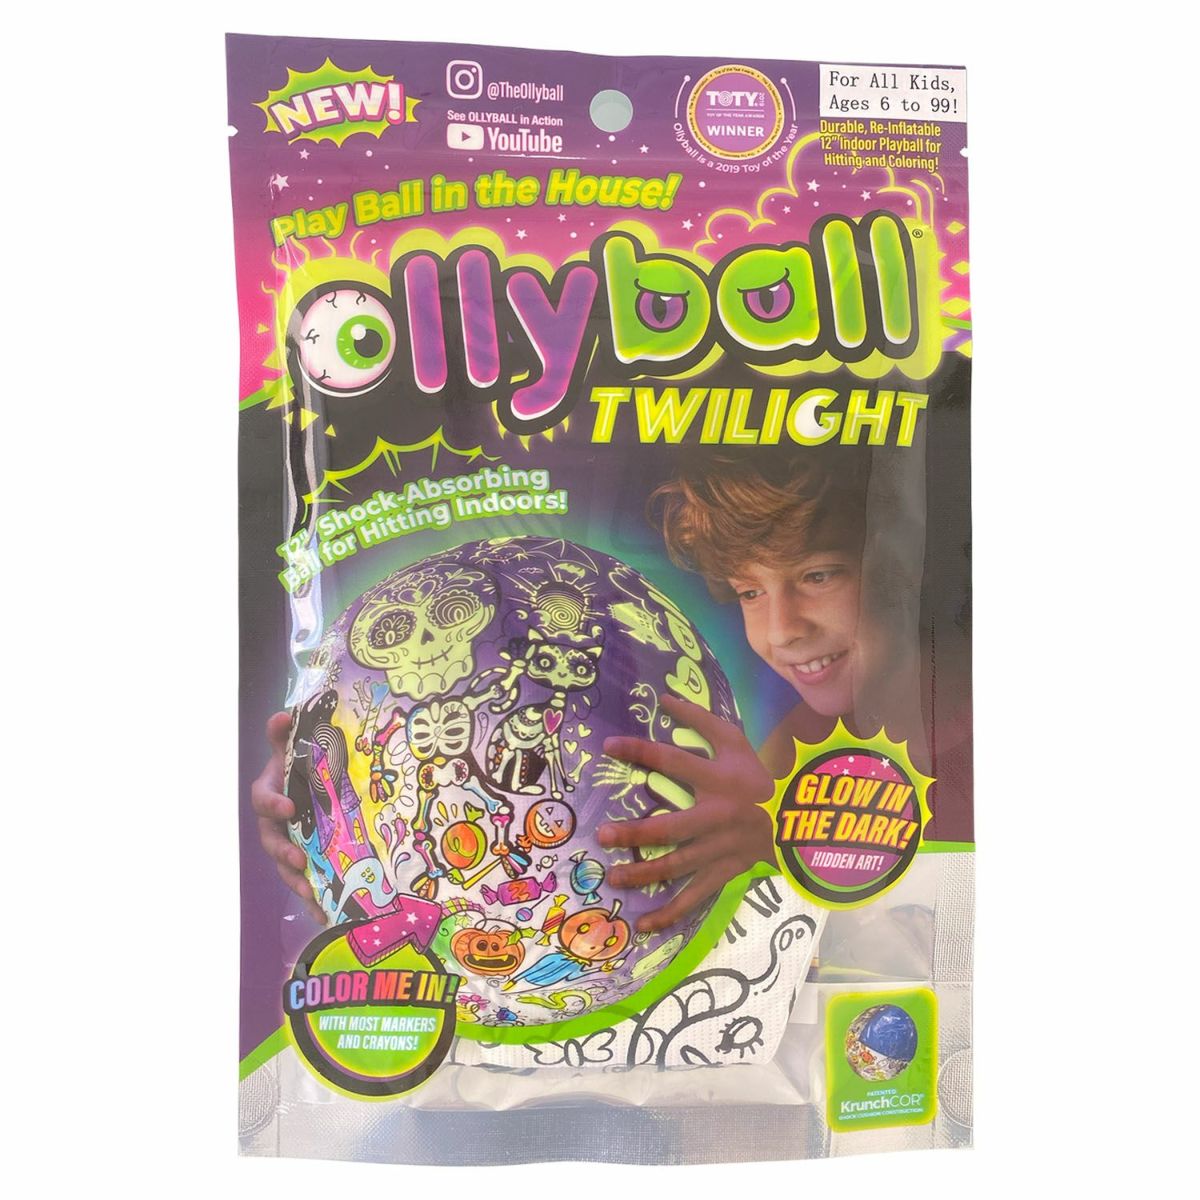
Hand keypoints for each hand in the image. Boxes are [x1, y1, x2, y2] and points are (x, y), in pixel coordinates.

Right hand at [250, 711, 323, 921]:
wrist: (312, 781)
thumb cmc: (300, 765)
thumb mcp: (293, 748)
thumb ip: (284, 734)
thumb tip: (282, 715)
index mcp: (270, 793)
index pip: (263, 799)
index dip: (272, 804)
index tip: (288, 807)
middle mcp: (275, 823)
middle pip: (272, 841)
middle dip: (283, 852)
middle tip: (299, 860)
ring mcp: (288, 842)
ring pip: (286, 865)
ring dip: (296, 880)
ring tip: (311, 893)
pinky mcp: (304, 859)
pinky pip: (305, 879)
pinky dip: (313, 895)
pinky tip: (326, 910)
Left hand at [597, 694, 775, 932]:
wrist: (799, 817)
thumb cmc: (758, 774)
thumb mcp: (735, 740)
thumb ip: (699, 720)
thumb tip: (664, 697)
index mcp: (717, 778)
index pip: (673, 761)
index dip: (640, 751)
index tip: (609, 745)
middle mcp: (717, 816)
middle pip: (671, 828)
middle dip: (635, 834)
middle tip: (602, 835)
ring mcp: (720, 849)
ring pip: (679, 866)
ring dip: (644, 874)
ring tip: (612, 877)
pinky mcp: (724, 872)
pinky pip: (695, 896)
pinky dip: (670, 913)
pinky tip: (643, 924)